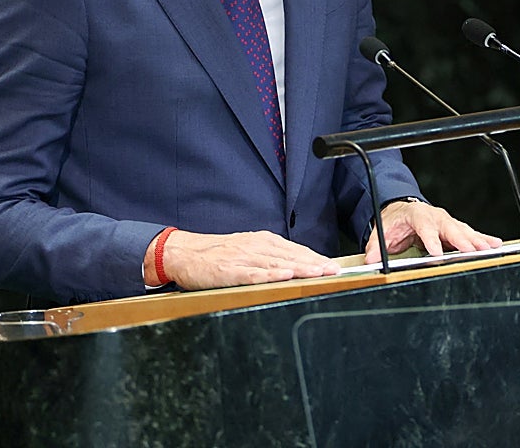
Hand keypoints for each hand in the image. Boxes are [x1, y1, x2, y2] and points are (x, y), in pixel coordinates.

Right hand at [148, 229, 340, 290]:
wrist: (184, 252)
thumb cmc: (217, 254)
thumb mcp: (247, 249)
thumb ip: (270, 256)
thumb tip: (296, 265)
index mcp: (262, 241)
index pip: (295, 250)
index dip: (316, 258)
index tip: (334, 266)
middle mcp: (256, 246)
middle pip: (291, 255)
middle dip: (315, 264)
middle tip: (335, 271)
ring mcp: (243, 258)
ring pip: (276, 263)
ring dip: (299, 268)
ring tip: (318, 273)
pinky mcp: (229, 270)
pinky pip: (252, 274)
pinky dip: (269, 275)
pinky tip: (283, 277)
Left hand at [363, 199, 501, 263]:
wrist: (402, 210)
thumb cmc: (395, 222)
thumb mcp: (382, 233)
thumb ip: (376, 247)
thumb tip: (369, 260)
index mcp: (416, 215)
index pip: (424, 227)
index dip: (431, 240)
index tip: (436, 253)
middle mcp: (435, 216)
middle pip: (450, 228)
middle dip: (462, 240)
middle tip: (473, 251)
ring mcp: (446, 221)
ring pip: (464, 231)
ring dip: (477, 241)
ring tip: (490, 250)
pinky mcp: (454, 228)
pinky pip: (470, 234)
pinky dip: (483, 239)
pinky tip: (496, 245)